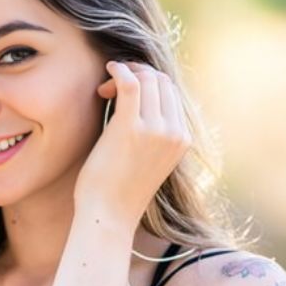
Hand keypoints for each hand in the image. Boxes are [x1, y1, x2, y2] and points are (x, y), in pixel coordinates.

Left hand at [75, 61, 191, 230]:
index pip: (171, 93)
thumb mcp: (148, 159)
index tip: (121, 93)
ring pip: (147, 78)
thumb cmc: (119, 190)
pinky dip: (119, 70)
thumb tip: (140, 105)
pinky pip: (131, 83)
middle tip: (110, 89)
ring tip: (103, 90)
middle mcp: (175, 132)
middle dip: (137, 74)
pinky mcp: (132, 128)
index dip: (147, 83)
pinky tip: (108, 69)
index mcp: (183, 139)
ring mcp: (156, 130)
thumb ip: (153, 133)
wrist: (108, 216)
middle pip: (162, 81)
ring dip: (125, 74)